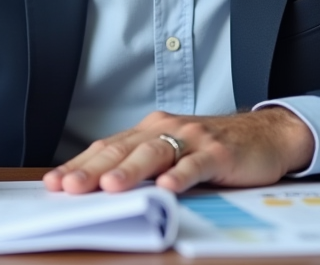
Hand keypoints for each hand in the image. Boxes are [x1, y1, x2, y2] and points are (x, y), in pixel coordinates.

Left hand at [42, 107, 312, 194]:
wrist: (266, 134)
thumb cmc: (213, 148)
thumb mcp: (173, 152)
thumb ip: (143, 166)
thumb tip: (101, 190)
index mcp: (149, 130)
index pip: (107, 148)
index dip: (79, 165)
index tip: (53, 183)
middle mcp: (166, 129)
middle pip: (123, 149)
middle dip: (93, 169)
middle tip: (69, 187)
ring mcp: (193, 139)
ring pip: (155, 153)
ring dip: (131, 171)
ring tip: (110, 186)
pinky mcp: (219, 153)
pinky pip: (196, 164)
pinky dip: (181, 176)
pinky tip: (168, 188)